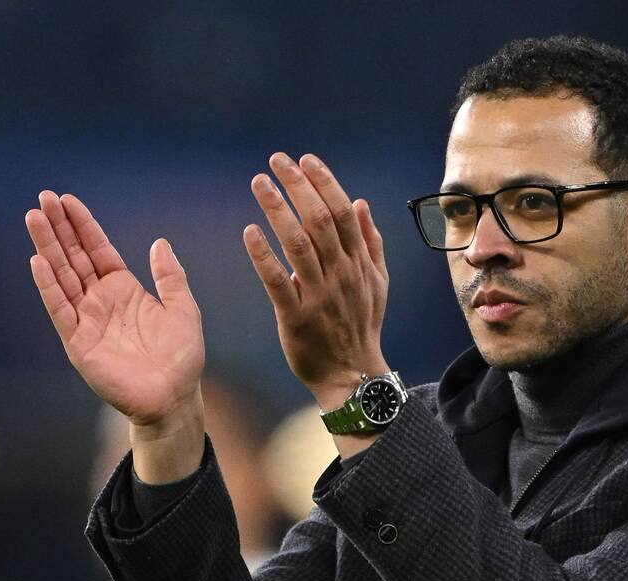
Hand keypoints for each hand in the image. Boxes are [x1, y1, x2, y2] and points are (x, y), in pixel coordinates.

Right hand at [25, 191, 204, 429]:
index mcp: (123, 289)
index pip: (97, 249)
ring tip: (33, 218)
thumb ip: (170, 277)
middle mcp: (101, 300)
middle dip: (59, 228)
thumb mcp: (183, 308)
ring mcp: (87, 320)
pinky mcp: (79, 342)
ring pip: (62, 276)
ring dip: (47, 248)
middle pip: (74, 256)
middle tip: (43, 198)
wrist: (174, 396)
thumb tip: (160, 242)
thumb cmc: (181, 356)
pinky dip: (49, 286)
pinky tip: (39, 261)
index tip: (67, 200)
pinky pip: (61, 310)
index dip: (83, 225)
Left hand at [242, 153, 389, 409]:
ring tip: (259, 184)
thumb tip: (360, 203)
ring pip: (298, 244)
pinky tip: (249, 232)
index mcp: (360, 263)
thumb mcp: (378, 283)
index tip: (305, 159)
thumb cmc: (362, 325)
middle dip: (298, 185)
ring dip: (277, 210)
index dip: (324, 182)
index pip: (343, 212)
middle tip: (276, 160)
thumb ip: (371, 242)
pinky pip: (278, 281)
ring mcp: (320, 295)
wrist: (353, 375)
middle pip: (320, 220)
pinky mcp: (296, 317)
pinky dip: (263, 255)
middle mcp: (342, 274)